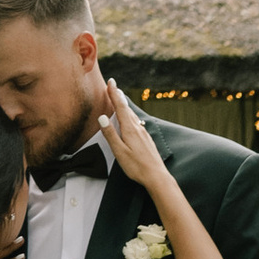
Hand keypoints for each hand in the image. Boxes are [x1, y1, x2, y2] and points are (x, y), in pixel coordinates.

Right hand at [90, 71, 164, 192]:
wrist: (156, 176)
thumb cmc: (136, 166)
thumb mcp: (119, 151)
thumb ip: (110, 134)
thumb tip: (102, 117)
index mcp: (130, 129)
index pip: (120, 107)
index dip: (114, 94)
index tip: (110, 82)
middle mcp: (138, 127)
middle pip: (127, 108)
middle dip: (119, 97)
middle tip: (113, 86)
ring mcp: (144, 133)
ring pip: (133, 115)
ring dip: (125, 106)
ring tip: (121, 99)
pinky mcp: (147, 139)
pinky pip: (137, 122)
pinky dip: (131, 115)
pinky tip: (131, 119)